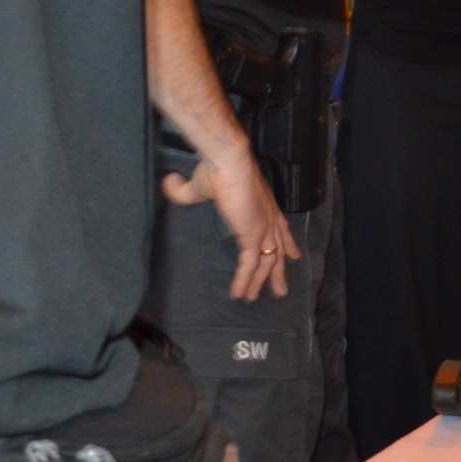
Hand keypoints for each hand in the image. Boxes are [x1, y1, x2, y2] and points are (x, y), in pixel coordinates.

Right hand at [161, 149, 292, 300]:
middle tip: (280, 290)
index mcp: (263, 205)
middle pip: (277, 250)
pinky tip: (238, 294)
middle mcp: (268, 218)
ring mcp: (262, 228)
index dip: (286, 243)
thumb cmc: (215, 170)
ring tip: (253, 298)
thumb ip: (184, 190)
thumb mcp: (199, 184)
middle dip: (278, 272)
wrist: (227, 162)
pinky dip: (244, 281)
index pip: (280, 228)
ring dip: (260, 283)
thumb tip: (169, 183)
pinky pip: (250, 265)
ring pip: (266, 263)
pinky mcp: (252, 235)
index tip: (292, 256)